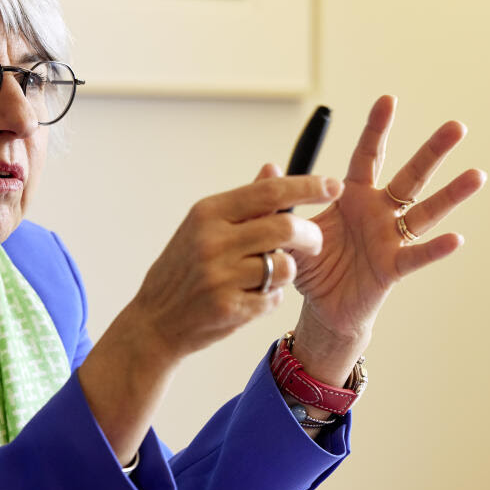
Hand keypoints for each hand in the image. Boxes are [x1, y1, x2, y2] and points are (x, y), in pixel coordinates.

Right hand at [126, 174, 343, 362]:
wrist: (155, 321)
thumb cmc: (182, 271)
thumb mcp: (203, 227)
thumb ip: (244, 202)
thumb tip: (272, 168)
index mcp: (207, 213)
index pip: (269, 191)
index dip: (308, 186)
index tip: (333, 186)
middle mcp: (212, 240)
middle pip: (286, 227)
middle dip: (311, 235)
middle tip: (314, 242)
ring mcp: (219, 275)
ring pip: (284, 265)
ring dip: (286, 270)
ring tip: (267, 275)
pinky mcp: (227, 307)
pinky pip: (273, 298)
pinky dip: (271, 297)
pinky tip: (251, 296)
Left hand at [289, 96, 486, 383]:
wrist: (322, 308)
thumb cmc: (311, 265)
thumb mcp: (288, 230)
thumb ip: (280, 201)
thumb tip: (268, 166)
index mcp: (353, 197)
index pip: (367, 156)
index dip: (376, 129)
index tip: (388, 99)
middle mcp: (378, 212)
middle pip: (409, 176)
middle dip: (432, 151)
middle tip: (456, 126)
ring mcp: (389, 239)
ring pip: (425, 212)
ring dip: (450, 194)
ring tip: (477, 175)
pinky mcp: (392, 268)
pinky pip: (416, 256)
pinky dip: (435, 249)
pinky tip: (456, 238)